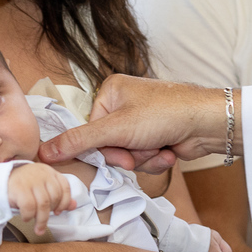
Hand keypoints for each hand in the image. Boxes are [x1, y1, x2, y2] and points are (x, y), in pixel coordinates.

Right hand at [8, 163, 74, 234]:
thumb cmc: (23, 187)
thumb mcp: (42, 188)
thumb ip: (58, 195)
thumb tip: (74, 205)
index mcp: (49, 171)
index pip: (65, 186)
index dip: (64, 202)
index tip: (58, 212)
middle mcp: (41, 173)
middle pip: (54, 197)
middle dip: (51, 213)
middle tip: (44, 220)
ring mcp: (30, 179)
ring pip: (43, 204)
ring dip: (41, 220)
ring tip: (38, 227)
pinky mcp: (18, 188)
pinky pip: (29, 207)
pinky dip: (29, 216)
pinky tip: (26, 218)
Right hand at [39, 75, 234, 172]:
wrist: (207, 123)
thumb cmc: (166, 113)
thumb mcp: (116, 129)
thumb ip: (79, 141)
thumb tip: (43, 151)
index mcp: (110, 92)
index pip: (90, 131)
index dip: (105, 149)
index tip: (120, 152)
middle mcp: (124, 103)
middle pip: (108, 146)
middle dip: (128, 155)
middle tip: (142, 150)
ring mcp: (141, 121)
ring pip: (127, 155)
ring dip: (144, 159)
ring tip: (160, 146)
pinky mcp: (156, 136)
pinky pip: (144, 158)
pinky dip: (157, 159)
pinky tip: (170, 150)